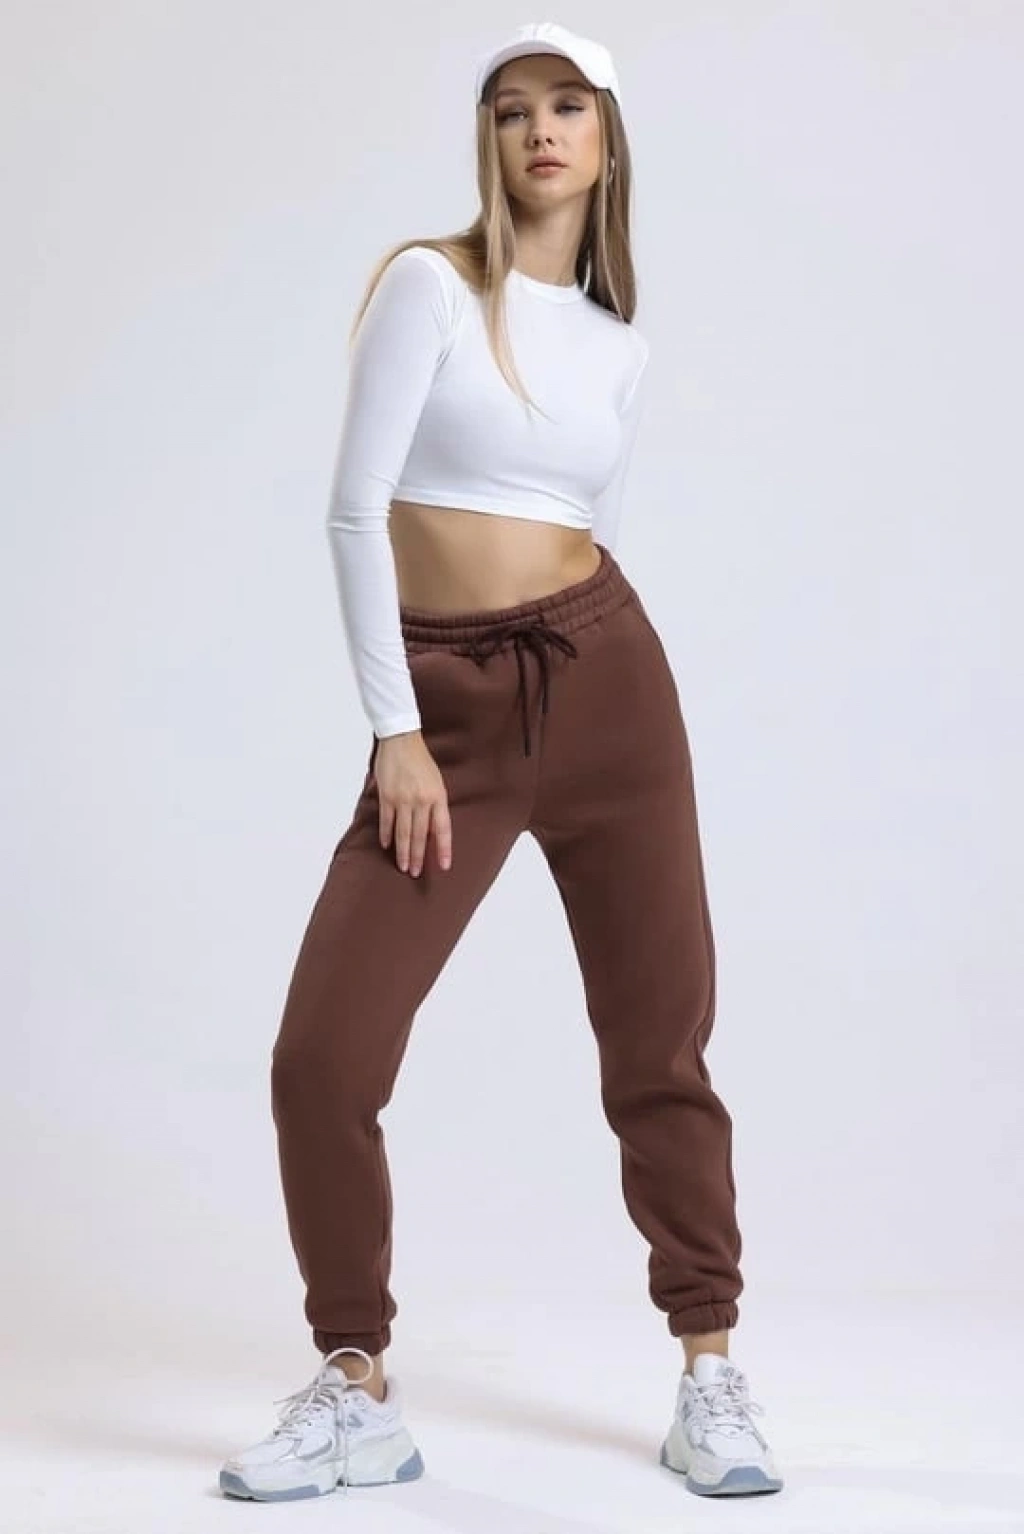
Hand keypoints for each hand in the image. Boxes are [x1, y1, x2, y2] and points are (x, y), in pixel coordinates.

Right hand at [373, 731, 452, 876]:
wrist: (402, 740)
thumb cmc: (421, 761)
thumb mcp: (437, 782)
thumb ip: (435, 805)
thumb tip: (433, 830)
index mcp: (438, 797)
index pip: (442, 829)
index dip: (444, 849)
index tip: (444, 866)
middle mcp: (421, 800)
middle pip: (420, 835)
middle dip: (419, 856)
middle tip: (416, 873)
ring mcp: (403, 799)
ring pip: (403, 832)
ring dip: (403, 851)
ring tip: (404, 866)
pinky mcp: (387, 796)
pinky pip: (386, 820)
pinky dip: (386, 834)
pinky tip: (386, 845)